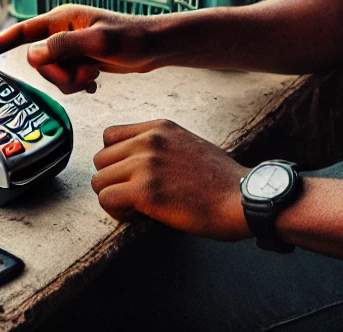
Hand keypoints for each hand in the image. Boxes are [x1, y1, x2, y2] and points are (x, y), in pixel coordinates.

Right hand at [0, 5, 159, 93]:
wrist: (155, 46)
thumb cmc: (133, 38)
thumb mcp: (100, 43)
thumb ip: (64, 46)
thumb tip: (31, 54)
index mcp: (60, 19)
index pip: (18, 33)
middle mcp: (61, 31)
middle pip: (38, 63)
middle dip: (58, 77)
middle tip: (86, 75)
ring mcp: (70, 46)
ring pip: (51, 75)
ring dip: (71, 82)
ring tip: (94, 75)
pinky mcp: (79, 59)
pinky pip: (65, 80)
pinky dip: (78, 84)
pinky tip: (96, 80)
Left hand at [92, 120, 249, 238]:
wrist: (242, 198)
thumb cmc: (220, 179)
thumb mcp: (187, 144)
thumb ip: (160, 146)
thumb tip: (137, 162)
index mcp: (159, 127)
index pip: (110, 136)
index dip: (116, 160)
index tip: (130, 176)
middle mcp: (148, 140)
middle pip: (101, 159)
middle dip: (113, 180)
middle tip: (133, 197)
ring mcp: (145, 164)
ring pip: (100, 180)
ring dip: (113, 197)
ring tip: (136, 207)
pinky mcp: (145, 191)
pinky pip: (106, 199)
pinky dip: (116, 211)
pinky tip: (137, 216)